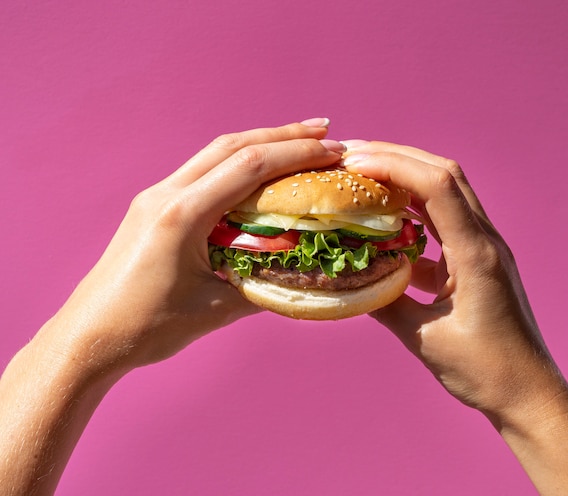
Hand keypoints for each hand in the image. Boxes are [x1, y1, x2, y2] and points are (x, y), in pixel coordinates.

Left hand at [47, 120, 344, 372]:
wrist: (90, 334)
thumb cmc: (147, 327)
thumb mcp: (215, 311)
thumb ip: (263, 286)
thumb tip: (304, 273)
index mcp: (182, 215)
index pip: (249, 167)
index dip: (296, 154)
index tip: (332, 151)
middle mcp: (166, 195)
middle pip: (233, 146)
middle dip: (283, 135)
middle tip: (324, 130)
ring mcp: (156, 196)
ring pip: (215, 153)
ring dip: (259, 142)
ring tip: (299, 139)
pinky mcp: (154, 206)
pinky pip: (202, 171)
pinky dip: (236, 162)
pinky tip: (257, 170)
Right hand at [343, 141, 567, 494]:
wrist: (526, 391)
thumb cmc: (483, 370)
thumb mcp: (423, 338)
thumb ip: (383, 303)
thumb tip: (345, 277)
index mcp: (475, 255)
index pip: (437, 187)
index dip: (394, 166)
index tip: (354, 164)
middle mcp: (484, 240)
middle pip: (444, 174)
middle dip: (397, 157)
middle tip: (352, 157)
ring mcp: (484, 247)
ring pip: (446, 191)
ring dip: (406, 177)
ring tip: (365, 175)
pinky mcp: (477, 259)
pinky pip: (444, 220)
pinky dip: (414, 210)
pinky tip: (387, 220)